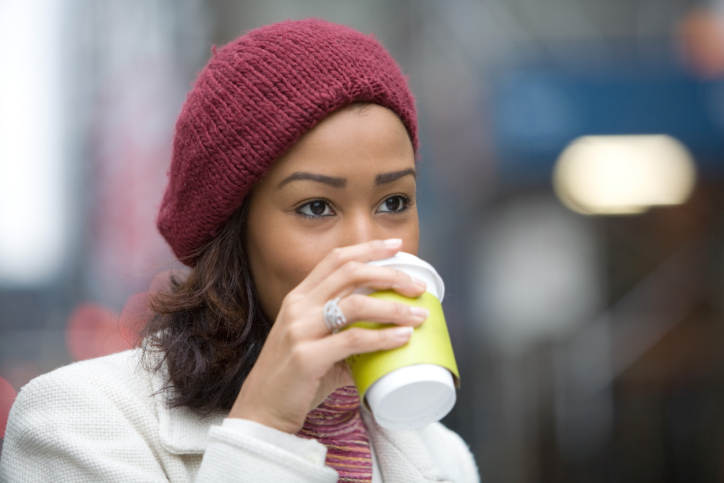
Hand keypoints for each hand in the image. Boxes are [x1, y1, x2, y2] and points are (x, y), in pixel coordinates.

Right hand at [229, 239, 427, 432]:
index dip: (368, 248)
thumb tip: (385, 339)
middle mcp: (298, 307)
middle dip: (389, 274)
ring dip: (393, 307)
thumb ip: (346, 337)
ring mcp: (300, 330)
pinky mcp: (306, 357)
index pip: (335, 259)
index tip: (396, 245)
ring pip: (356, 304)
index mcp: (299, 298)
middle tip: (416, 285)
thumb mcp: (315, 346)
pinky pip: (353, 340)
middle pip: (350, 273)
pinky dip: (383, 338)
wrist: (260, 412)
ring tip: (418, 315)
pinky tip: (402, 338)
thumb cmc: (292, 380)